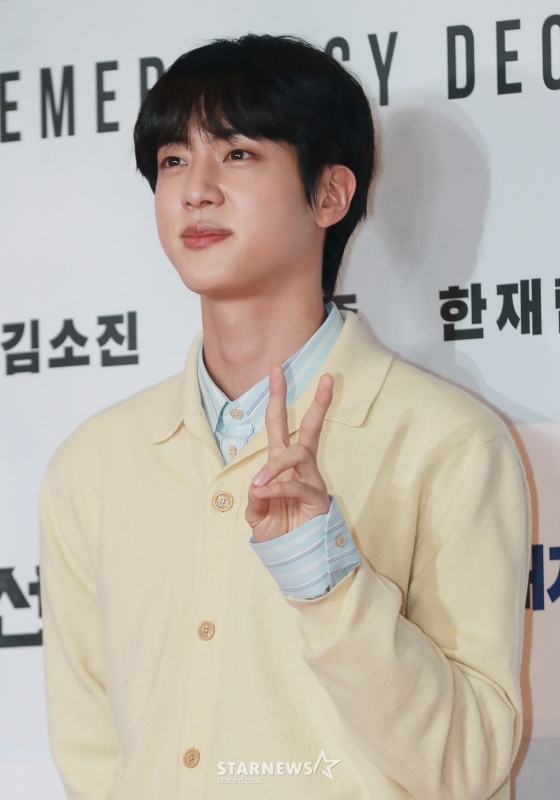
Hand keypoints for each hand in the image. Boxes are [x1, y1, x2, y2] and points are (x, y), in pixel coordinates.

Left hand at [246, 364, 333, 542]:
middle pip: (311, 428)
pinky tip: (262, 494)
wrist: (294, 558)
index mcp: (283, 464)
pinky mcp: (317, 499)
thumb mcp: (256, 513)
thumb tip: (258, 485)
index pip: (281, 425)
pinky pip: (296, 486)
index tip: (277, 369)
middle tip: (328, 377)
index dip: (278, 397)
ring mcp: (312, 481)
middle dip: (317, 403)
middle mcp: (301, 467)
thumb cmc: (277, 532)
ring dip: (276, 466)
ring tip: (260, 484)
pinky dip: (277, 489)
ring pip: (298, 455)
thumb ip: (256, 497)